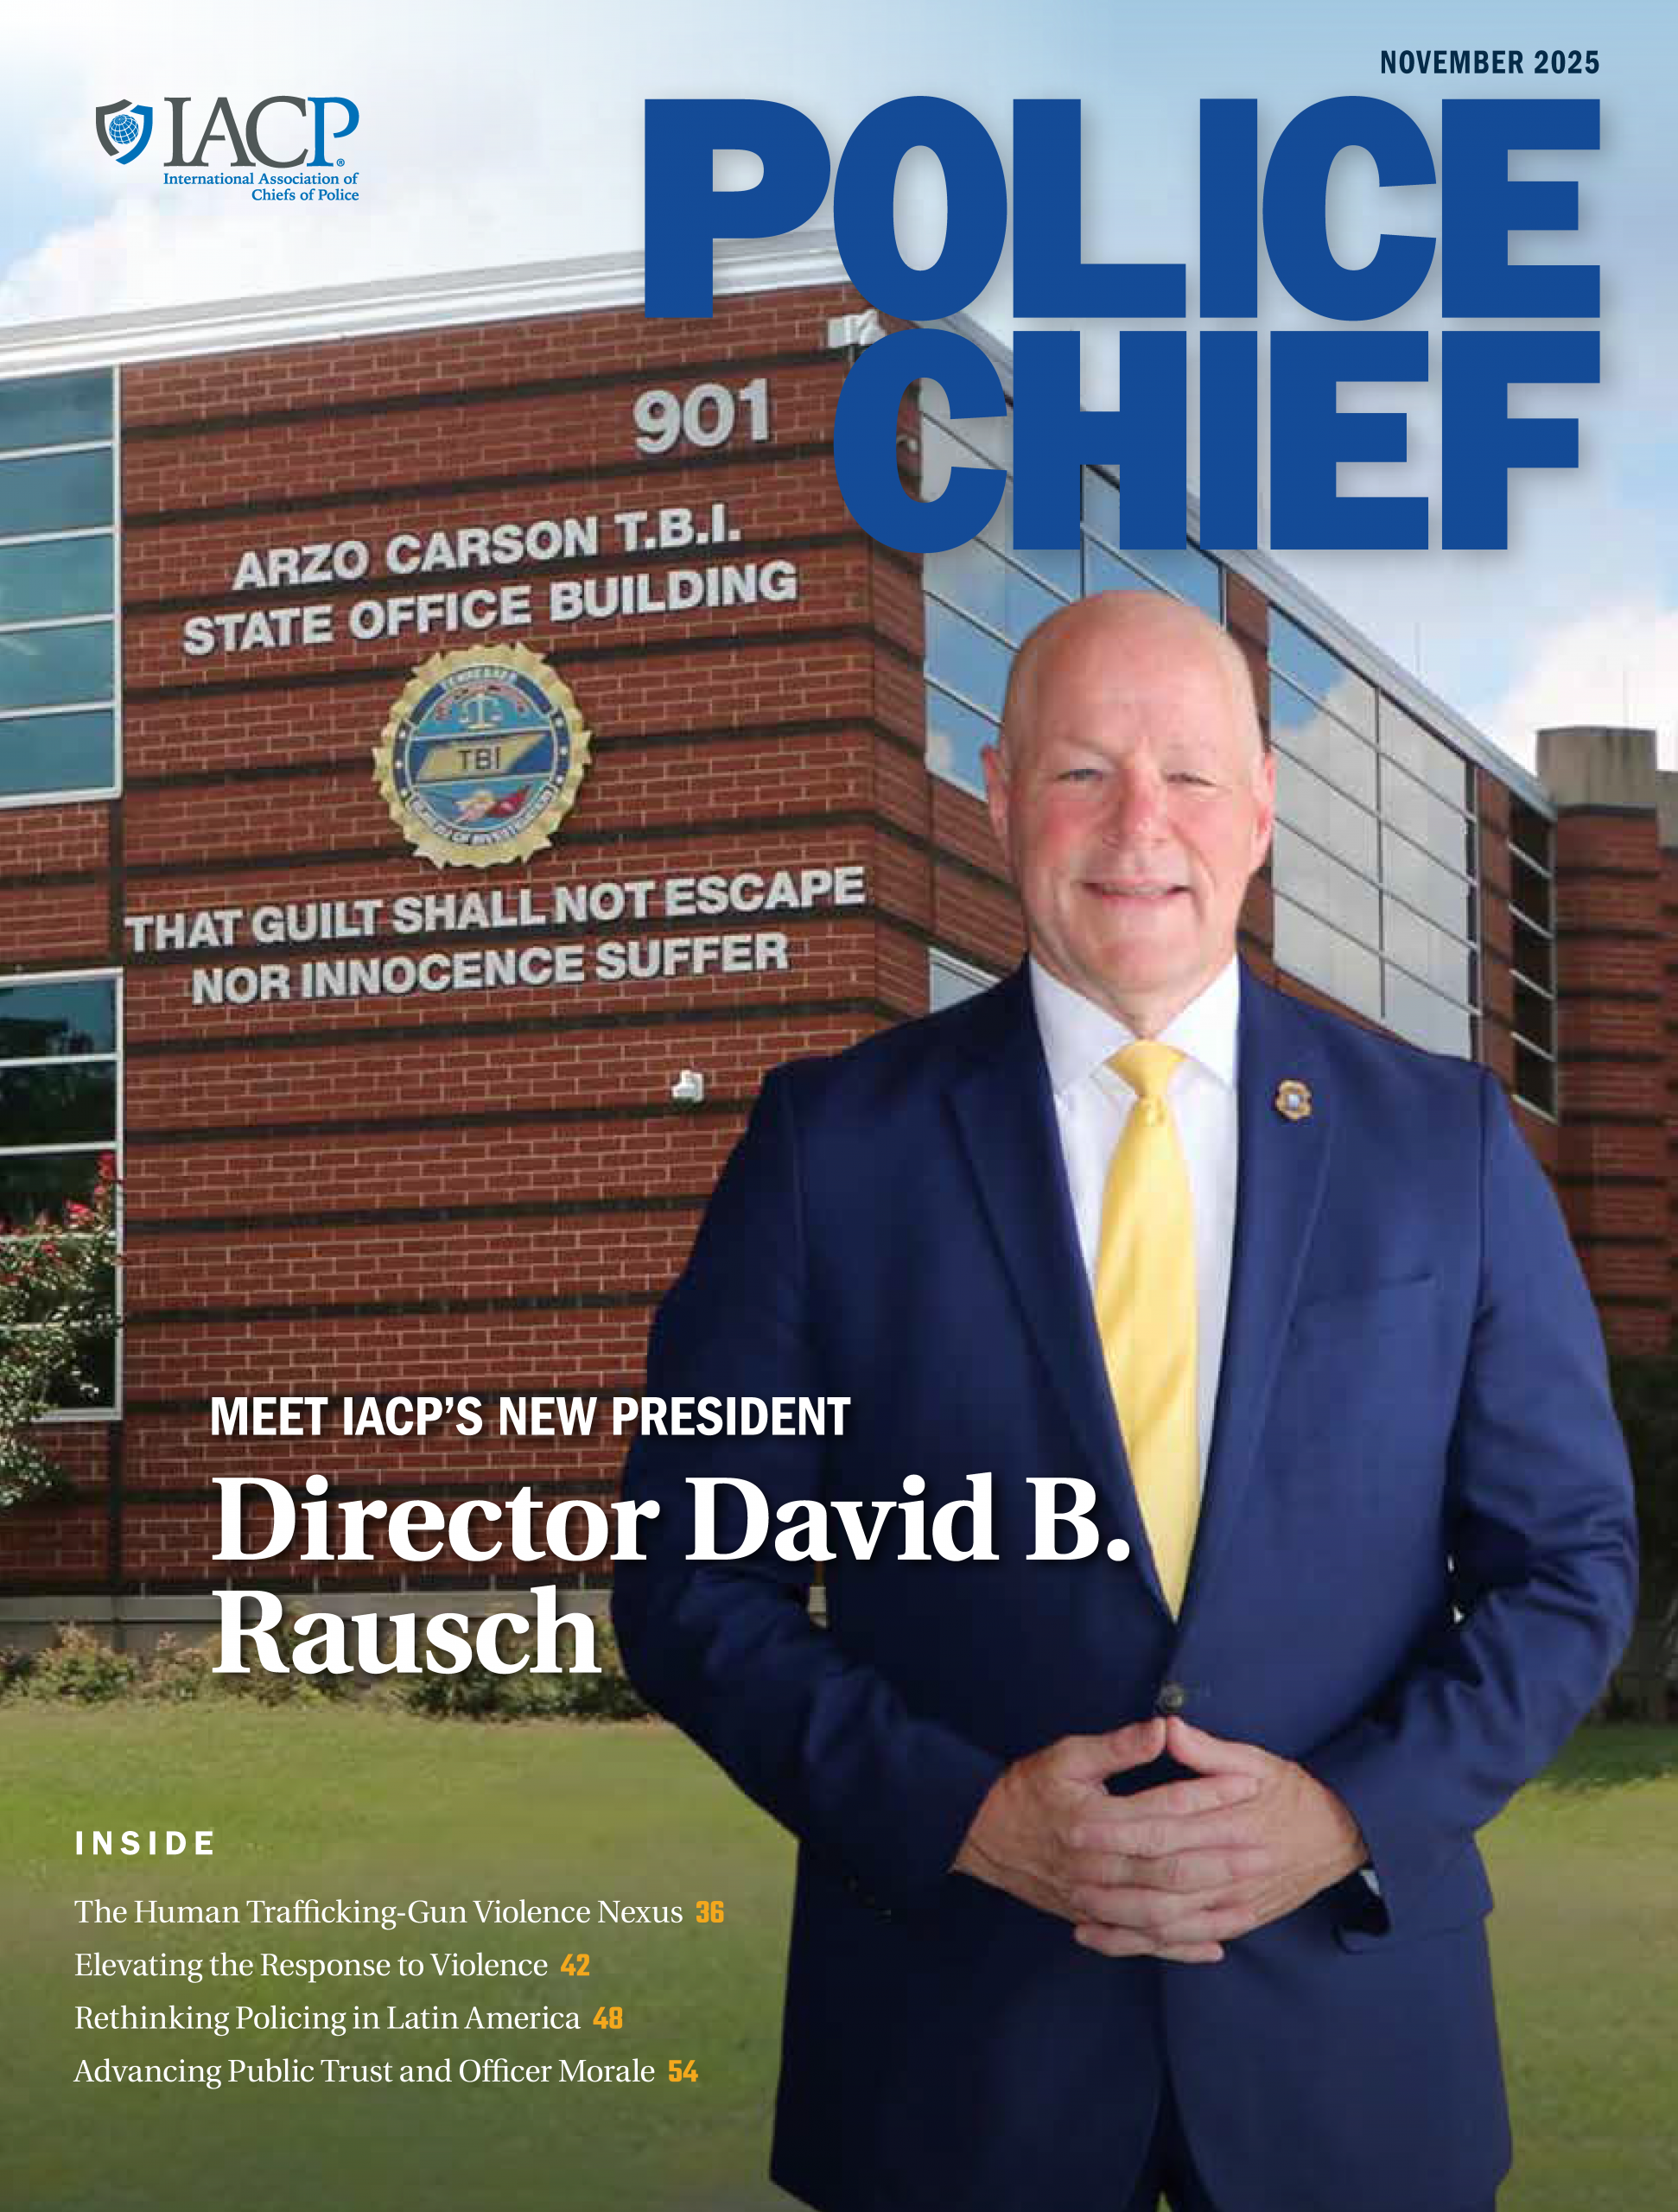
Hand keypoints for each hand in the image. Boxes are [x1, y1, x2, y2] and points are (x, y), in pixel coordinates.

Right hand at [952, 1718, 1264, 1962]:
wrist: (982, 1835)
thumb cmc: (1027, 1788)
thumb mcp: (1066, 1756)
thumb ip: (1116, 1747)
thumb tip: (1163, 1729)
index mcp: (1094, 1822)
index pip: (1164, 1811)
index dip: (1208, 1799)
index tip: (1248, 1786)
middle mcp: (1098, 1868)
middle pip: (1171, 1868)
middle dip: (1223, 1859)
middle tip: (1266, 1848)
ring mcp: (1095, 1901)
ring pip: (1163, 1913)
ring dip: (1210, 1909)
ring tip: (1252, 1899)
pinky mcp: (1093, 1919)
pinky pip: (1143, 1942)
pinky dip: (1181, 1948)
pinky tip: (1216, 1946)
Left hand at [1066, 1717, 1367, 1958]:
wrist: (1343, 1834)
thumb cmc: (1295, 1792)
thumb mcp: (1256, 1760)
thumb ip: (1208, 1751)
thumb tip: (1167, 1727)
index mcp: (1229, 1822)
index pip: (1161, 1827)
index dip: (1116, 1830)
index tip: (1074, 1826)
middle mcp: (1231, 1869)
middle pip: (1160, 1880)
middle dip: (1110, 1882)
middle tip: (1064, 1877)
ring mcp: (1236, 1901)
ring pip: (1170, 1921)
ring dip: (1123, 1922)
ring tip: (1078, 1915)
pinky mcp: (1239, 1920)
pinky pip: (1187, 1940)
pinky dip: (1150, 1946)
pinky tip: (1114, 1940)